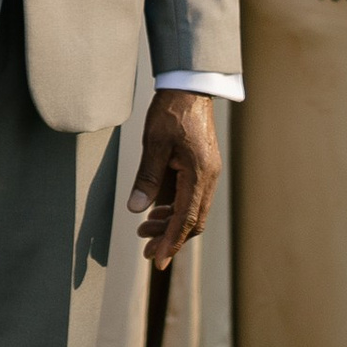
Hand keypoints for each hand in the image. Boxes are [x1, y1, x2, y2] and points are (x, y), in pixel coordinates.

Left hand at [129, 88, 220, 267]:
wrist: (190, 86)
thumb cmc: (172, 111)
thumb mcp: (154, 144)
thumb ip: (147, 179)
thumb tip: (137, 209)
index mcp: (199, 174)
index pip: (185, 220)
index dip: (170, 243)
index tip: (157, 261)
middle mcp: (209, 178)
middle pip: (192, 221)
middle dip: (169, 238)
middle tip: (146, 250)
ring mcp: (208, 173)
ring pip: (192, 211)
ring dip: (170, 223)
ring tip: (144, 229)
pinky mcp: (202, 167)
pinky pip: (191, 197)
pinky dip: (174, 209)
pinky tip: (156, 210)